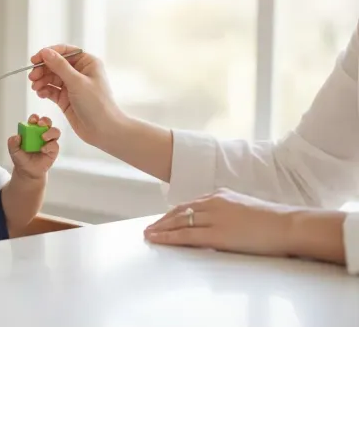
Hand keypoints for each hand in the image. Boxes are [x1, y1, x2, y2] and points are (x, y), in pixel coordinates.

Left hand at [7, 114, 60, 179]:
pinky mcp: (54, 150)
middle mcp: (42, 133)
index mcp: (32, 130)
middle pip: (47, 122)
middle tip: (40, 124)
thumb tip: (17, 136)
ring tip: (43, 137)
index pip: (35, 120)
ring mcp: (49, 141)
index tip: (32, 120)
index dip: (34, 118)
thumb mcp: (13, 151)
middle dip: (45, 120)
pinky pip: (55, 145)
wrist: (27, 172)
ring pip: (55, 131)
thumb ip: (12, 143)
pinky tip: (43, 149)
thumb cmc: (21, 158)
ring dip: (50, 132)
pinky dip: (50, 146)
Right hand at [28, 45, 122, 146]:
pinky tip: (41, 93)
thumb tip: (46, 52)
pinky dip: (44, 90)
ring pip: (51, 77)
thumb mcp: (77, 82)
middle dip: (42, 69)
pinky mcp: (66, 98)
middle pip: (55, 64)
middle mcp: (79, 72)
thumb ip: (60, 66)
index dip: (49, 53)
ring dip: (41, 80)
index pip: (64, 51)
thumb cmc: (98, 105)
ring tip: (36, 87)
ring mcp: (72, 85)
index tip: (35, 59)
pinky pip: (51, 90)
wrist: (103, 130)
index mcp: (87, 63)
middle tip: (33, 76)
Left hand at [143, 189, 296, 257]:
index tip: (163, 219)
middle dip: (162, 220)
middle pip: (180, 211)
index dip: (174, 213)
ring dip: (161, 229)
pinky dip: (169, 238)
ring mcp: (214, 218)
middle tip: (149, 228)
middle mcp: (214, 203)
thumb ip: (228, 212)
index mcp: (220, 195)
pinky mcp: (217, 234)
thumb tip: (218, 223)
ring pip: (179, 222)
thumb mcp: (245, 208)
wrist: (288, 225)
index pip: (190, 204)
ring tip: (148, 235)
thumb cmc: (272, 222)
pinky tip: (158, 240)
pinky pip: (186, 236)